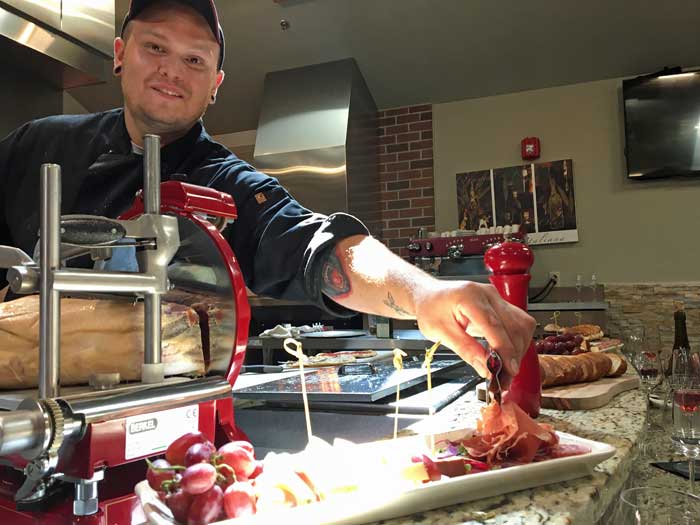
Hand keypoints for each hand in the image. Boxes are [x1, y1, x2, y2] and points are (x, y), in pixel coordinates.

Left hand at [413, 280, 535, 388]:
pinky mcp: (501, 305)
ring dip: (518, 350)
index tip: (508, 369)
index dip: (504, 349)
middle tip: (504, 379)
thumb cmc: (431, 310)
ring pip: (522, 325)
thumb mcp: (440, 332)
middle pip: (514, 326)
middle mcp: (487, 295)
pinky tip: (506, 356)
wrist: (430, 296)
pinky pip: (519, 324)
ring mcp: (497, 298)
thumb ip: (465, 349)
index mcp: (469, 297)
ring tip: (505, 371)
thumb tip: (486, 368)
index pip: (494, 325)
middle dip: (513, 356)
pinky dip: (516, 343)